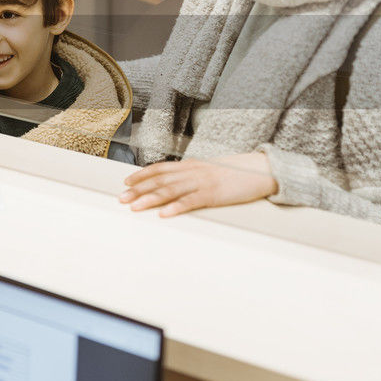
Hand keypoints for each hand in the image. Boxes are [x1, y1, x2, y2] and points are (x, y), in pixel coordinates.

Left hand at [118, 151, 276, 217]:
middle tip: (121, 199)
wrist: (259, 170)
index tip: (125, 183)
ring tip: (135, 207)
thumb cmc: (233, 173)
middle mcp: (192, 171)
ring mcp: (202, 182)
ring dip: (150, 199)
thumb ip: (190, 176)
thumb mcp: (208, 170)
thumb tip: (173, 183)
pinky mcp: (213, 195)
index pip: (160, 169)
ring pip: (170, 190)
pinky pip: (191, 202)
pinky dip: (176, 208)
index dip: (141, 175)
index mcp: (190, 165)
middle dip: (138, 190)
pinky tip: (164, 214)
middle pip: (160, 180)